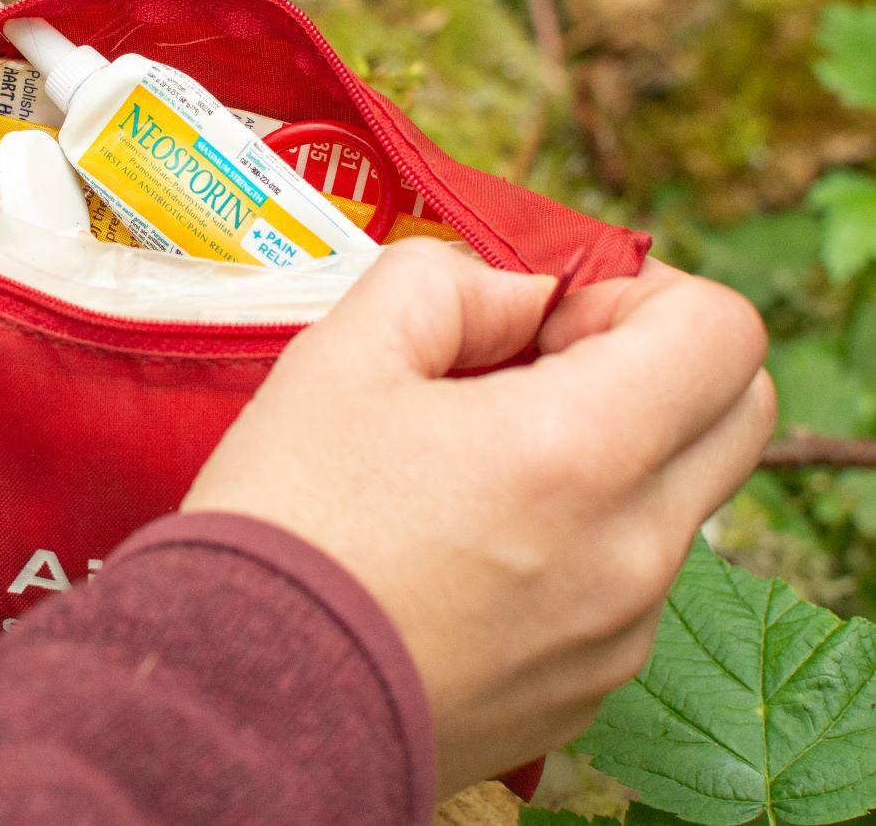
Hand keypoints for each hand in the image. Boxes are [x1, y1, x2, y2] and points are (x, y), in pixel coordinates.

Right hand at [183, 239, 773, 794]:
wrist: (246, 701)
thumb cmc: (288, 525)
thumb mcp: (342, 355)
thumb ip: (446, 283)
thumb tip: (512, 296)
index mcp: (580, 450)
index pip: (722, 332)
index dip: (640, 293)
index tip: (547, 317)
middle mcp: (631, 549)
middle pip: (739, 414)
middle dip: (657, 363)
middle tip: (538, 367)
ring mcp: (618, 632)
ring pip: (677, 503)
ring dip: (612, 455)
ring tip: (476, 466)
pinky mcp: (585, 688)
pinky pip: (626, 587)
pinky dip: (577, 542)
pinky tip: (464, 547)